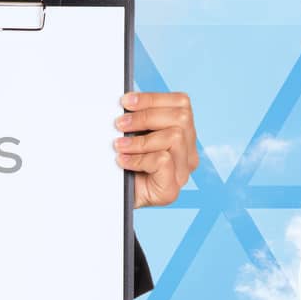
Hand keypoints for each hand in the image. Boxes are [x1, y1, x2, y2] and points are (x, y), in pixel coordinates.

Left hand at [114, 91, 196, 207]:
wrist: (112, 201)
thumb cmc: (123, 166)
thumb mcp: (131, 135)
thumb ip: (137, 118)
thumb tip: (125, 101)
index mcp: (183, 134)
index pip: (181, 103)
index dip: (153, 98)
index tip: (125, 102)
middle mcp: (188, 153)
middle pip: (182, 117)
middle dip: (145, 116)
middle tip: (119, 124)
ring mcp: (182, 172)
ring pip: (175, 137)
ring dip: (141, 140)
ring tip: (119, 146)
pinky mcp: (171, 190)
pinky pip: (163, 160)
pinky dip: (139, 158)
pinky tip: (123, 162)